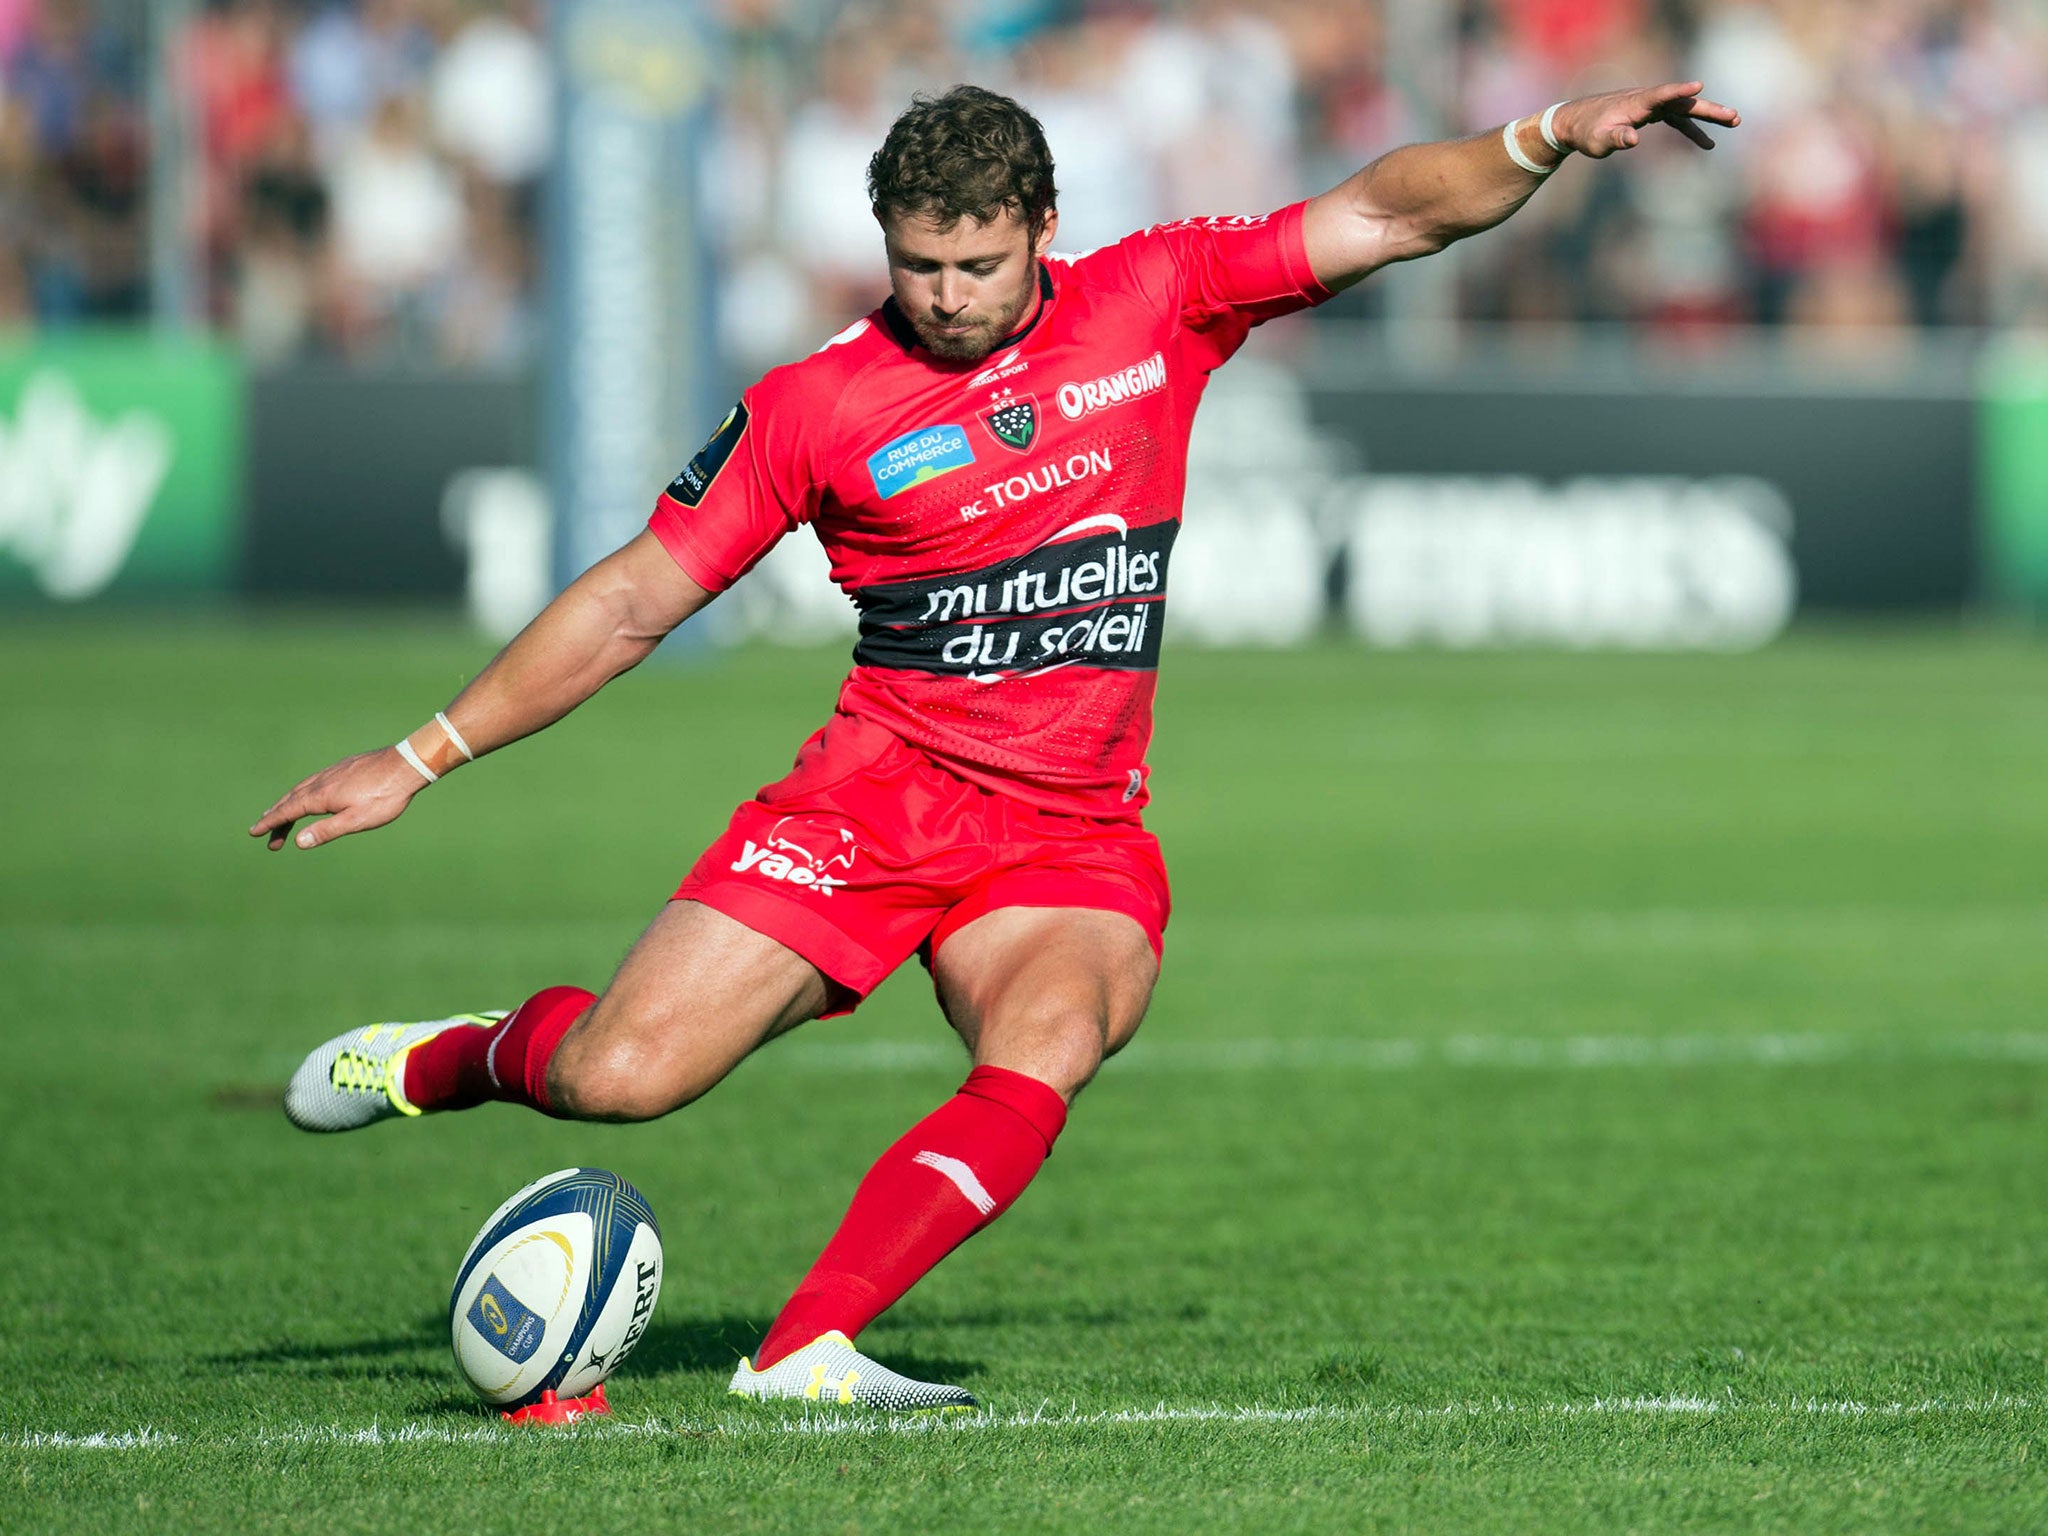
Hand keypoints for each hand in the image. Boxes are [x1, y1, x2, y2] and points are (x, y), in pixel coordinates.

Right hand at [249, 747, 424, 851]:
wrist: (406, 765)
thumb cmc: (385, 797)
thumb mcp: (357, 820)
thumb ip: (327, 831)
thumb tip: (298, 842)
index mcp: (321, 796)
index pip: (288, 811)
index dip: (271, 822)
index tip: (255, 832)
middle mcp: (321, 781)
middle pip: (290, 800)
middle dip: (276, 817)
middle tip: (266, 835)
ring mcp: (332, 772)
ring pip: (301, 789)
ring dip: (288, 804)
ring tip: (280, 816)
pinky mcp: (343, 767)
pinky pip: (314, 781)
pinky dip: (303, 792)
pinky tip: (310, 796)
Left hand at [1553, 81, 1739, 159]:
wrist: (1576, 123)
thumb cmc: (1586, 133)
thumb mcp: (1599, 141)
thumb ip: (1616, 139)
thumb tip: (1633, 139)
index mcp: (1636, 103)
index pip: (1662, 95)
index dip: (1679, 91)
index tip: (1698, 86)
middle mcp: (1648, 100)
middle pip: (1683, 102)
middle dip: (1709, 109)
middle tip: (1734, 117)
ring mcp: (1651, 106)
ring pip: (1685, 109)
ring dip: (1708, 116)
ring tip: (1733, 122)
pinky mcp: (1651, 114)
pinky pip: (1677, 120)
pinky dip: (1692, 130)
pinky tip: (1707, 144)